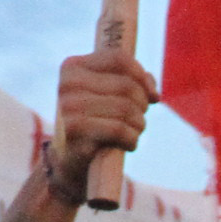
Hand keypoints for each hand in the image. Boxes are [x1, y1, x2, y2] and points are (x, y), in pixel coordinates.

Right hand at [46, 46, 152, 204]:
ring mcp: (68, 108)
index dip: (143, 76)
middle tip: (138, 120)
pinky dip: (132, 139)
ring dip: (139, 125)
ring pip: (126, 108)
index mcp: (72, 67)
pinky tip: (128, 144)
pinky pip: (120, 130)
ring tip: (133, 133)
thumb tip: (153, 93)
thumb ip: (133, 82)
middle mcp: (67, 84)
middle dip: (142, 106)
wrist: (71, 162)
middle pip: (127, 86)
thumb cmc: (96, 122)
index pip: (119, 59)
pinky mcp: (75, 132)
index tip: (152, 96)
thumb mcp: (110, 95)